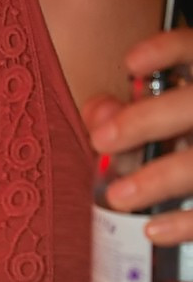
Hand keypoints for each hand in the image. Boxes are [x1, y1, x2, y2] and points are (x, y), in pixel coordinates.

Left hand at [85, 29, 192, 243]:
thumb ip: (132, 111)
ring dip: (159, 178)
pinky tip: (153, 229)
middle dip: (148, 119)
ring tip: (118, 197)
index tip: (130, 64)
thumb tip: (97, 113)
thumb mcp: (165, 118)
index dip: (169, 51)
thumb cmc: (180, 137)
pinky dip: (185, 223)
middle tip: (102, 140)